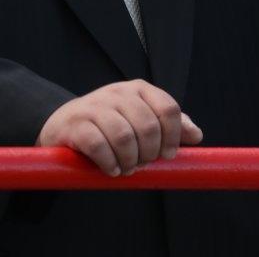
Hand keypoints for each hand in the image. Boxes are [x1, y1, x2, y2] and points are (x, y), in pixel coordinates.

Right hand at [37, 80, 202, 175]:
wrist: (62, 124)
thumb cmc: (108, 125)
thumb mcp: (139, 119)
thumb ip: (168, 125)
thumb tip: (196, 135)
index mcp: (137, 89)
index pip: (168, 108)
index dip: (173, 136)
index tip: (168, 155)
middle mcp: (116, 92)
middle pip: (148, 125)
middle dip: (149, 153)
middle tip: (142, 164)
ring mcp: (93, 106)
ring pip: (124, 136)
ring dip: (129, 161)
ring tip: (126, 168)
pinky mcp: (75, 124)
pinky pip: (99, 146)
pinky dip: (109, 163)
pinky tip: (111, 169)